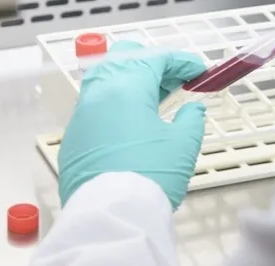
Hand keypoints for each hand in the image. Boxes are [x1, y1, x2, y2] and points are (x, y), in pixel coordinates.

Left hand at [57, 40, 206, 209]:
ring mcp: (82, 113)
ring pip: (106, 78)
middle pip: (125, 57)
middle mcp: (98, 93)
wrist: (112, 216)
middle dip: (154, 62)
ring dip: (133, 79)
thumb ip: (191, 118)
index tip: (199, 70)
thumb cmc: (150, 176)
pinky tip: (133, 120)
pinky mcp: (74, 135)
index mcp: (126, 88)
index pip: (155, 57)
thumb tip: (192, 110)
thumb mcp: (183, 144)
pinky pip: (95, 104)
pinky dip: (116, 101)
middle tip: (177, 79)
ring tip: (157, 97)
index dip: (182, 60)